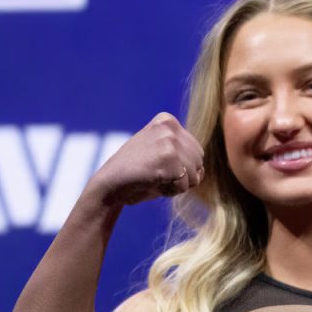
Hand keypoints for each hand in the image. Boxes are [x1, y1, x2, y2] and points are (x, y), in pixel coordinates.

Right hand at [88, 114, 202, 208]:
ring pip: (194, 175)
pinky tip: (151, 183)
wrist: (109, 185)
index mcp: (167, 120)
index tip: (154, 163)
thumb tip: (203, 169)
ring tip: (153, 177)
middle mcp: (169, 127)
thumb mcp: (159, 150)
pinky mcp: (168, 160)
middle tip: (154, 172)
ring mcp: (169, 142)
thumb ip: (182, 150)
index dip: (180, 166)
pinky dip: (170, 191)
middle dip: (182, 175)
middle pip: (199, 162)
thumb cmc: (137, 172)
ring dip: (176, 184)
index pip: (196, 152)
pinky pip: (185, 186)